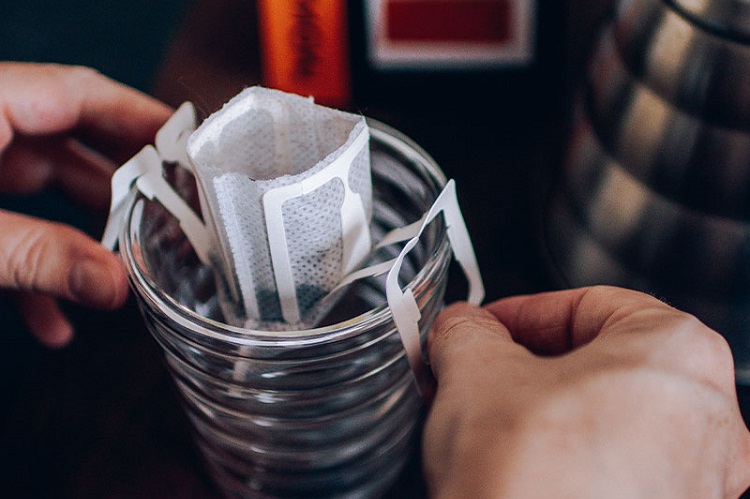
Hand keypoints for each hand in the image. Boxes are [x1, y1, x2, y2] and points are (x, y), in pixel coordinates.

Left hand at [0, 62, 171, 346]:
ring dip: (80, 238)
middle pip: (73, 146)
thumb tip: (112, 286)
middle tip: (171, 216)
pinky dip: (32, 270)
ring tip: (124, 271)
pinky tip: (52, 321)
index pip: (82, 94)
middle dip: (122, 190)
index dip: (140, 116)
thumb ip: (36, 257)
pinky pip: (8, 226)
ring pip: (43, 192)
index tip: (187, 146)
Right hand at [424, 286, 749, 497]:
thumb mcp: (475, 373)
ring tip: (495, 422)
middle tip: (482, 373)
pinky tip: (525, 467)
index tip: (486, 328)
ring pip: (611, 417)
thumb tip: (462, 328)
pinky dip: (571, 458)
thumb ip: (468, 331)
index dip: (522, 312)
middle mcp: (707, 418)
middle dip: (531, 365)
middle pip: (603, 362)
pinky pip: (618, 469)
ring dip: (549, 411)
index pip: (588, 305)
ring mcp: (697, 480)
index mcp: (678, 353)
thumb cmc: (533, 483)